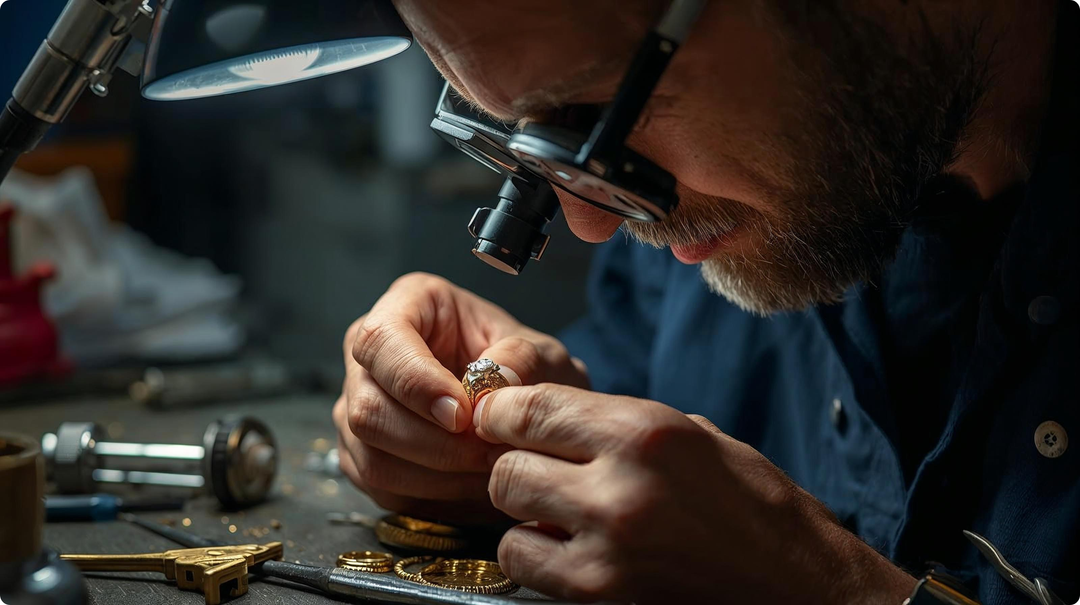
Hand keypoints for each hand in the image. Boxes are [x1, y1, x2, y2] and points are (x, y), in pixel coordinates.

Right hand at [333, 272, 588, 523]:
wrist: (527, 408)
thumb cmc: (526, 368)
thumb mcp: (540, 353)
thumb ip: (522, 360)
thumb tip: (491, 385)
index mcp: (407, 305)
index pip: (381, 341)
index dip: (415, 383)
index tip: (462, 415)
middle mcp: (369, 357)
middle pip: (368, 409)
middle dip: (433, 443)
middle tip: (489, 454)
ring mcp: (357, 408)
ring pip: (373, 457)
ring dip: (436, 475)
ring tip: (488, 471)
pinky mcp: (364, 457)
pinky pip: (382, 489)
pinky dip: (430, 496)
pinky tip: (471, 486)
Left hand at [474, 385, 917, 602]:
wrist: (801, 588)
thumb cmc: (757, 509)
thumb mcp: (696, 438)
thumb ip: (617, 424)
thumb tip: (550, 415)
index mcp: (647, 432)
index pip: (532, 408)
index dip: (501, 411)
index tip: (496, 416)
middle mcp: (620, 487)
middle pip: (508, 466)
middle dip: (515, 464)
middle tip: (537, 470)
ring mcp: (607, 550)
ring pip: (508, 517)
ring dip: (523, 515)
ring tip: (559, 514)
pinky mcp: (599, 597)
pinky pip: (526, 567)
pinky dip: (536, 558)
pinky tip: (571, 550)